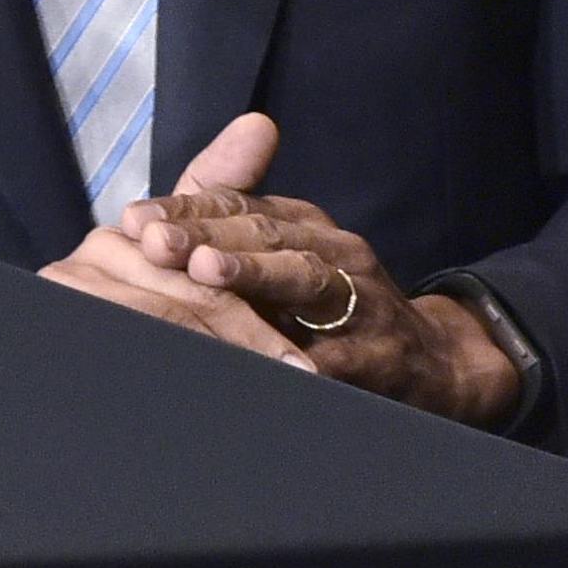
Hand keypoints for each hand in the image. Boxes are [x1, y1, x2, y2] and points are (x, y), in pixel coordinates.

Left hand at [39, 112, 525, 426]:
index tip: (137, 221)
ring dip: (254, 275)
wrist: (431, 362)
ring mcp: (363, 299)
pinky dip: (298, 355)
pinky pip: (336, 353)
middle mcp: (337, 251)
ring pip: (305, 277)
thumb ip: (220, 231)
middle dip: (208, 237)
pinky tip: (258, 357)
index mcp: (307, 226)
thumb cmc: (334, 311)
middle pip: (266, 234)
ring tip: (205, 274)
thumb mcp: (282, 261)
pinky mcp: (380, 353)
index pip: (241, 205)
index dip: (188, 210)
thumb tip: (137, 217)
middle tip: (155, 244)